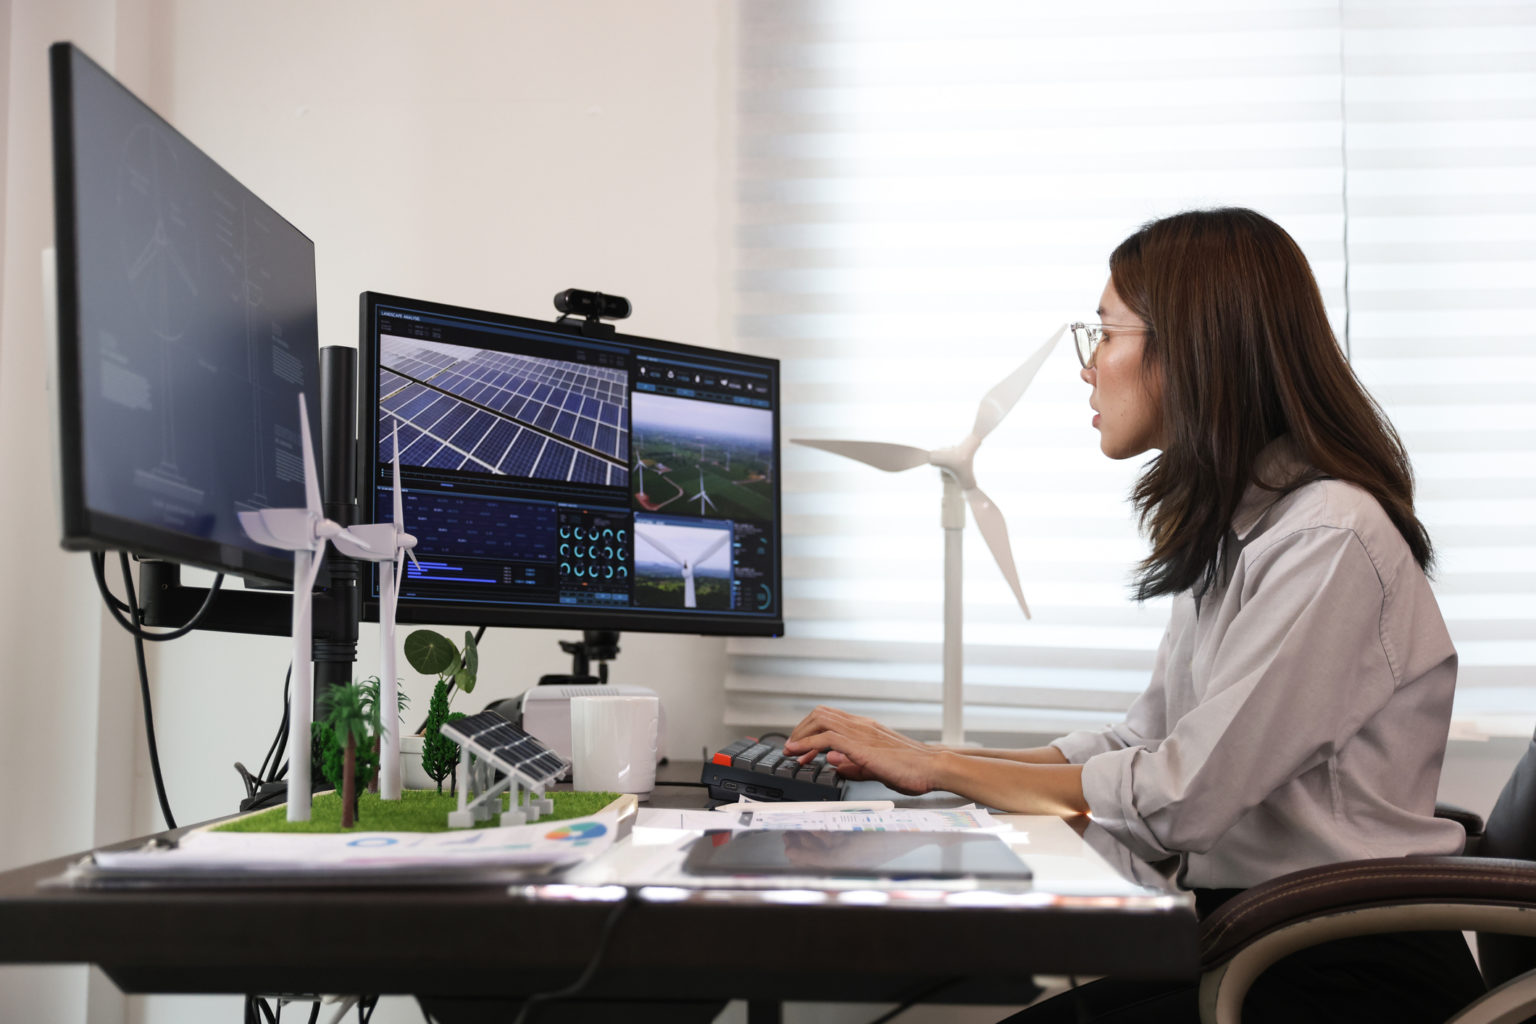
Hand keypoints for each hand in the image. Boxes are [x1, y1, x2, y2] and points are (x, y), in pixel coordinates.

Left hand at [783, 705, 939, 794]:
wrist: (933, 767)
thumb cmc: (912, 768)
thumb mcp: (876, 767)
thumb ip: (853, 765)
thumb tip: (833, 763)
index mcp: (865, 728)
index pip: (830, 719)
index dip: (810, 732)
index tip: (800, 750)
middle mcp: (861, 725)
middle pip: (820, 714)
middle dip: (800, 730)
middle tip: (791, 748)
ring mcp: (861, 732)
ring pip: (820, 720)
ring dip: (800, 734)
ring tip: (790, 750)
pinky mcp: (861, 745)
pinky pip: (827, 737)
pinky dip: (808, 743)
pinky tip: (799, 753)